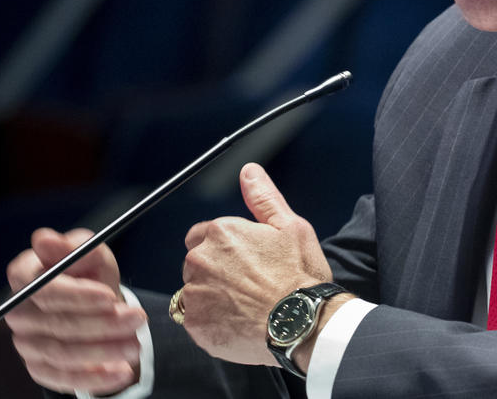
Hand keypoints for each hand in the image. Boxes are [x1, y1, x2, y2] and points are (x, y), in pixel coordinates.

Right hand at [5, 228, 145, 394]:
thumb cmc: (93, 277)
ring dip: (103, 350)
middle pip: (56, 322)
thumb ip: (77, 247)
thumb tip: (44, 239)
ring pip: (63, 351)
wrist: (100, 307)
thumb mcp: (95, 256)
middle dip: (101, 322)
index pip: (42, 287)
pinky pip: (64, 378)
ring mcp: (27, 341)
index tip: (108, 296)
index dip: (75, 294)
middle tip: (137, 319)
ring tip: (136, 344)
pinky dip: (95, 377)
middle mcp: (21, 310)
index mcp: (26, 275)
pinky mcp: (40, 367)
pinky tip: (122, 370)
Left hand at [181, 162, 334, 365]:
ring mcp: (195, 294)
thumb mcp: (290, 226)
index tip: (244, 261)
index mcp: (221, 232)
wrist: (302, 322)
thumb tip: (248, 171)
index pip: (201, 235)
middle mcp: (201, 260)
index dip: (224, 248)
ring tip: (244, 305)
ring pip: (195, 292)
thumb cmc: (300, 274)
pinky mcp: (195, 324)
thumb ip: (263, 198)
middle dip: (215, 271)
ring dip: (212, 296)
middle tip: (248, 284)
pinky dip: (212, 322)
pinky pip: (196, 320)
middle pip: (196, 263)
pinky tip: (238, 321)